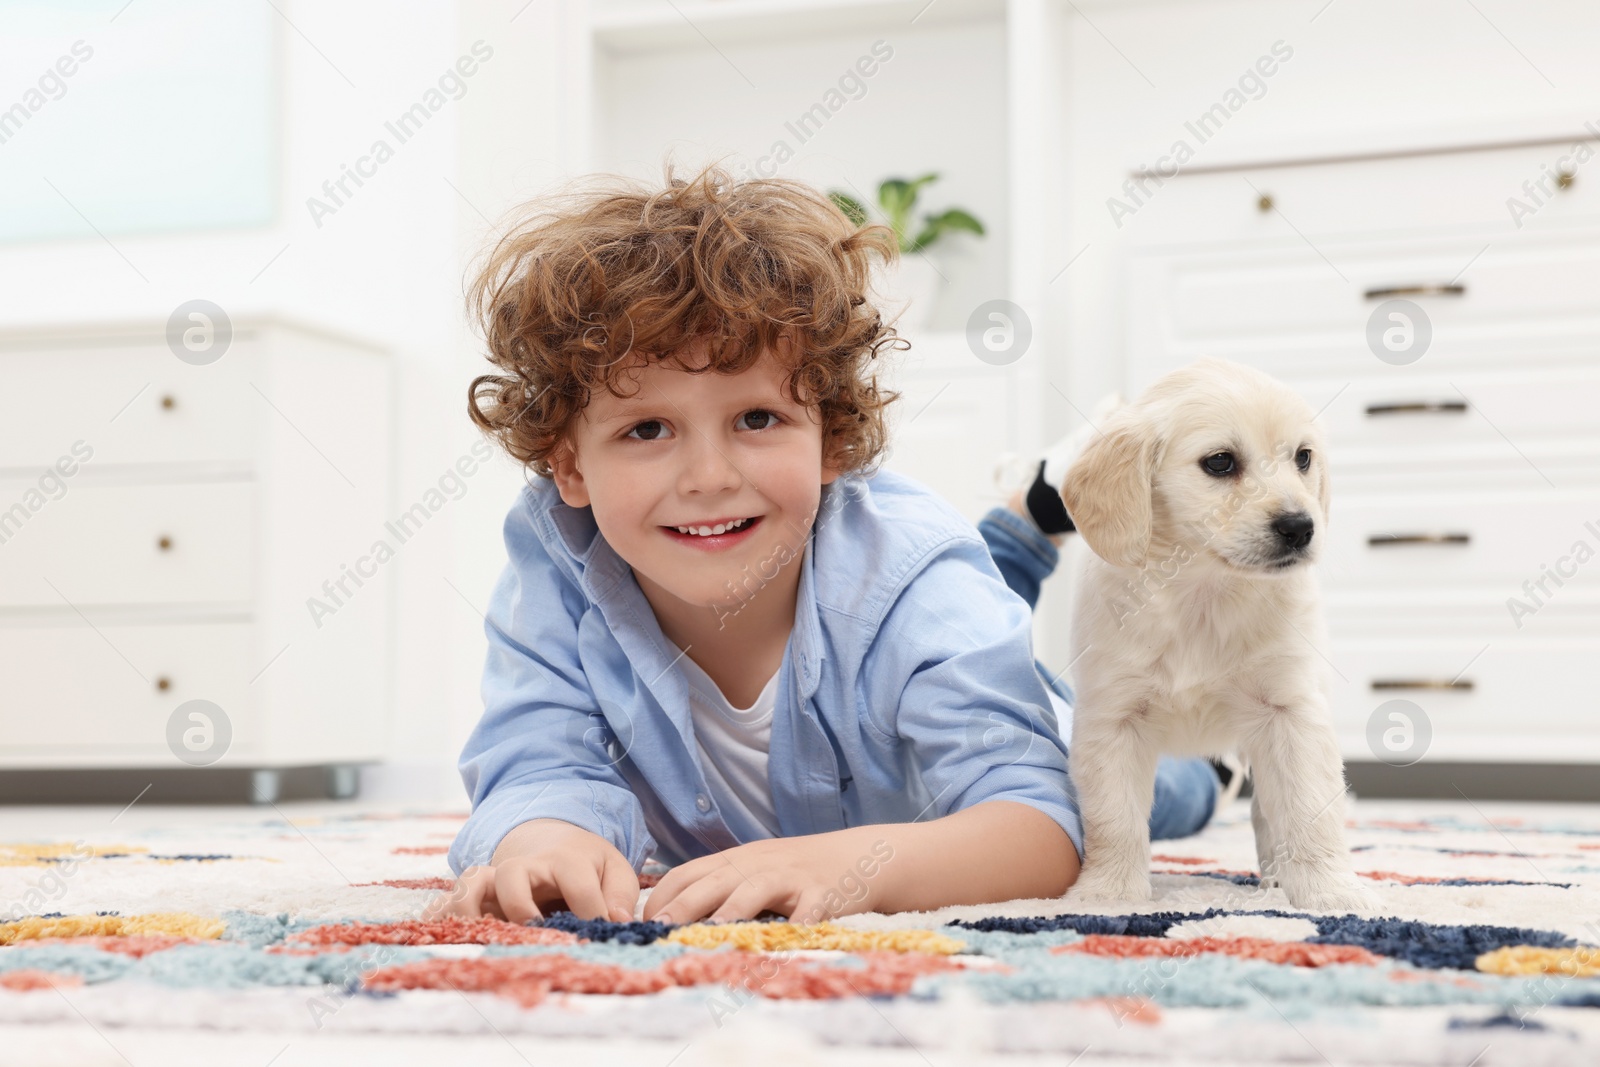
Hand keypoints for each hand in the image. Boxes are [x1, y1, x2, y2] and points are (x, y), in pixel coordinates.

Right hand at [427, 819, 638, 924]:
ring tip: (480, 935)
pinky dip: (442, 914)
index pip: (576, 882)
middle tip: (535, 929)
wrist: (551, 840)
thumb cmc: (587, 863)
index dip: (590, 910)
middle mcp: (526, 867)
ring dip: (471, 908)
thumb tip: (618, 922)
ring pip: (472, 882)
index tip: (601, 933)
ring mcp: (497, 880)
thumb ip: (620, 895)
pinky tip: (438, 933)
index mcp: (565, 859)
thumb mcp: (613, 869)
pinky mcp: (479, 894)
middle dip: (520, 904)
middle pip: (512, 873)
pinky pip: (451, 898)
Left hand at [641, 829, 891, 924]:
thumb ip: (716, 887)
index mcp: (733, 861)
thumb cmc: (793, 872)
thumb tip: (668, 917)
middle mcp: (756, 864)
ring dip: (733, 910)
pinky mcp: (823, 891)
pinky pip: (810, 907)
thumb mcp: (751, 870)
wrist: (855, 856)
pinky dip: (801, 921)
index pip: (687, 873)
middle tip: (661, 931)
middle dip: (685, 905)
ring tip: (714, 933)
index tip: (645, 925)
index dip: (663, 897)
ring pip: (755, 888)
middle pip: (713, 881)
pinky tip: (791, 936)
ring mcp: (790, 876)